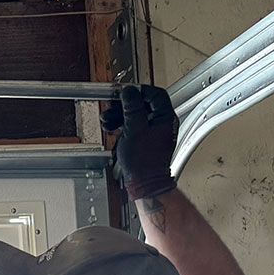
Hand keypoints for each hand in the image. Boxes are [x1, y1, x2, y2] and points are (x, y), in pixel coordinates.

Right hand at [102, 84, 178, 201]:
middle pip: (144, 104)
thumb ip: (132, 108)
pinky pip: (133, 125)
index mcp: (165, 118)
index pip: (155, 94)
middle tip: (113, 106)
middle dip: (125, 104)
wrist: (145, 183)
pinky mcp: (145, 140)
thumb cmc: (144, 162)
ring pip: (136, 114)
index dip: (139, 91)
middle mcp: (162, 123)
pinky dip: (122, 124)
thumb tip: (129, 92)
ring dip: (120, 115)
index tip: (125, 92)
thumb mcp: (134, 129)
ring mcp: (154, 132)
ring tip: (108, 120)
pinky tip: (112, 128)